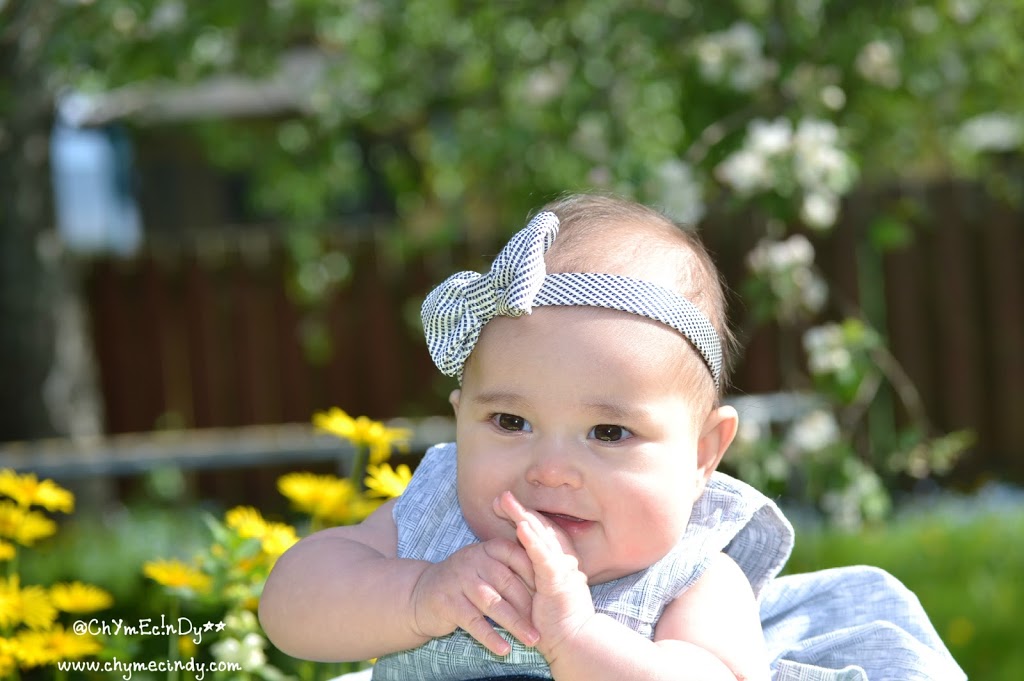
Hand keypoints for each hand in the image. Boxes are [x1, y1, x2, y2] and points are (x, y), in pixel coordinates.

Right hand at [409, 537, 539, 655]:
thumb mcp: (487, 567)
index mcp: (489, 548)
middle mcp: (474, 560)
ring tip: (532, 640)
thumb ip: (512, 568)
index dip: (537, 578)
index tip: (553, 597)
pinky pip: (473, 622)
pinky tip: (504, 649)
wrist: (421, 594)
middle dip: (529, 607)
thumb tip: (552, 574)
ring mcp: (459, 580)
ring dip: (515, 623)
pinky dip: (490, 637)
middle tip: (546, 625)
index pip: (519, 558)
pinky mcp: (447, 602)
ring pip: (493, 603)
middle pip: (508, 583)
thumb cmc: (465, 582)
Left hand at [494, 491, 595, 662]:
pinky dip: (532, 541)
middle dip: (521, 510)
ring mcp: (563, 568)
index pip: (542, 530)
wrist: (572, 641)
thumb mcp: (540, 589)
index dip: (524, 515)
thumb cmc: (554, 620)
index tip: (504, 504)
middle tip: (502, 495)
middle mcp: (565, 559)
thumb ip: (531, 572)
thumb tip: (514, 557)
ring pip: (542, 536)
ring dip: (524, 517)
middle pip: (542, 527)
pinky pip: (543, 557)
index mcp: (561, 559)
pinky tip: (520, 527)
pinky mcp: (558, 581)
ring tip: (508, 503)